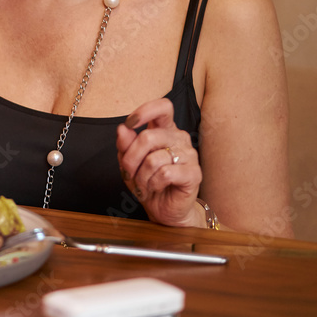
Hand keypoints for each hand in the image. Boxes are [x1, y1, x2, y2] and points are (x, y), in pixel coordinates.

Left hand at [116, 98, 205, 227]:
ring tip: (143, 184)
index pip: (162, 107)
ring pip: (154, 159)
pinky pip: (165, 173)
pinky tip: (155, 188)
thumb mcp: (129, 162)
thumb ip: (126, 144)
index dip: (144, 112)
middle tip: (128, 173)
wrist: (163, 209)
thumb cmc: (147, 182)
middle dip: (130, 159)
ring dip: (141, 176)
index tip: (129, 124)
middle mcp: (179, 138)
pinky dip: (153, 183)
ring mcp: (189, 154)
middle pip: (148, 137)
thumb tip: (122, 128)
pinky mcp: (194, 173)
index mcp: (165, 130)